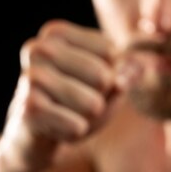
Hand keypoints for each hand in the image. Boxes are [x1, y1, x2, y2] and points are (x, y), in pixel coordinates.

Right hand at [0, 19, 132, 171]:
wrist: (32, 138)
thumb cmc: (73, 104)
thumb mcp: (105, 86)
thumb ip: (127, 72)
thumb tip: (141, 65)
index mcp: (56, 33)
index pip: (111, 52)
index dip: (111, 77)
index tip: (86, 84)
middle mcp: (39, 48)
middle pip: (104, 77)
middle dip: (100, 100)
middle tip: (76, 105)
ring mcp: (31, 77)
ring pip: (93, 104)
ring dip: (88, 119)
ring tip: (66, 116)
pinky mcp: (29, 108)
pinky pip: (78, 126)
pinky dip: (75, 134)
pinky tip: (57, 129)